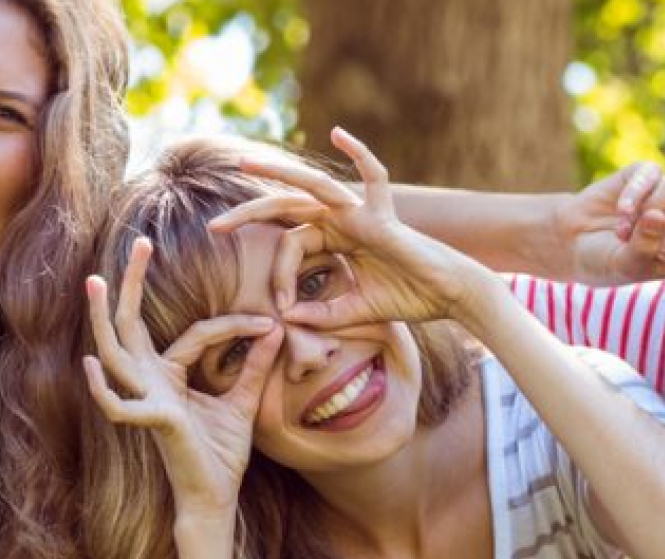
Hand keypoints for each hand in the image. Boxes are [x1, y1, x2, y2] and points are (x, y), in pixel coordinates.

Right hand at [82, 238, 283, 518]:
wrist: (217, 497)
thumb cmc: (222, 454)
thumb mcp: (243, 401)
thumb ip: (254, 367)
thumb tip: (275, 328)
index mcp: (169, 376)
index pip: (195, 333)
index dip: (233, 325)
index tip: (269, 322)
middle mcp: (151, 383)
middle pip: (131, 325)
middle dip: (131, 284)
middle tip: (139, 242)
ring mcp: (147, 400)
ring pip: (116, 352)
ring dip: (102, 318)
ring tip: (94, 282)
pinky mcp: (155, 423)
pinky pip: (119, 405)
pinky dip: (104, 389)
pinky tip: (92, 364)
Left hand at [207, 127, 510, 331]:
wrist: (449, 296)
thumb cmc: (408, 300)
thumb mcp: (354, 312)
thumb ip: (322, 314)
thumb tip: (287, 319)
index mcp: (335, 240)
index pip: (291, 247)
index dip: (278, 276)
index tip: (281, 306)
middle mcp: (343, 220)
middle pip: (288, 208)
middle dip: (250, 214)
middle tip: (215, 228)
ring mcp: (361, 212)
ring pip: (313, 186)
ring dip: (277, 172)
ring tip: (244, 163)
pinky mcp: (383, 214)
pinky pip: (374, 175)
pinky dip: (360, 152)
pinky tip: (338, 133)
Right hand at [555, 163, 664, 286]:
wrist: (572, 239)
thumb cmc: (605, 261)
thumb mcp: (627, 265)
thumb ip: (645, 245)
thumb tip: (658, 215)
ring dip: (649, 209)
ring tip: (621, 230)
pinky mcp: (649, 175)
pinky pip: (650, 179)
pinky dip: (632, 197)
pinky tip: (616, 212)